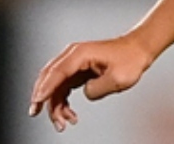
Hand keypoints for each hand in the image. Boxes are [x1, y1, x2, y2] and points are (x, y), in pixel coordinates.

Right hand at [28, 35, 153, 131]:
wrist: (138, 50)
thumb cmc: (130, 59)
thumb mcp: (117, 79)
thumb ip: (96, 89)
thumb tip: (84, 93)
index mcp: (80, 54)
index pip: (56, 72)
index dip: (45, 88)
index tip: (37, 102)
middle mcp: (73, 56)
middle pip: (48, 77)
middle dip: (41, 97)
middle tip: (36, 113)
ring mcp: (74, 62)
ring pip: (55, 85)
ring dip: (55, 104)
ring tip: (64, 123)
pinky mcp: (78, 70)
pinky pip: (63, 86)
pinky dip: (62, 101)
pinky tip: (68, 114)